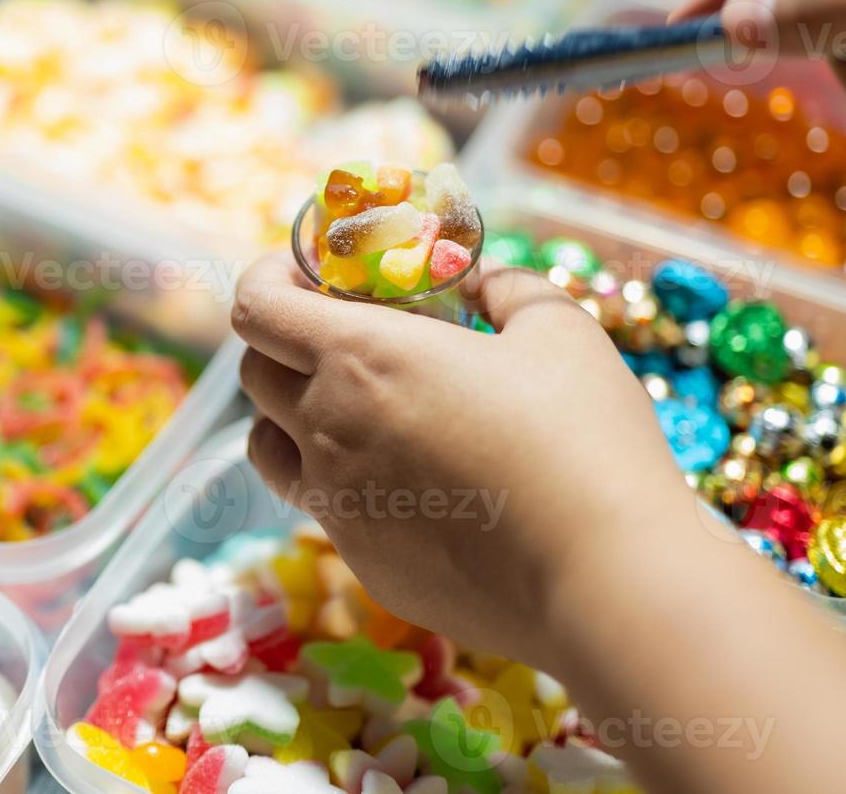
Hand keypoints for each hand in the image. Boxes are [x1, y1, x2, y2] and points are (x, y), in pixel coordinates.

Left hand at [233, 252, 689, 668]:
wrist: (602, 581)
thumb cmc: (583, 439)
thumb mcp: (556, 330)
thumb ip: (506, 288)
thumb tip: (481, 282)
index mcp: (360, 359)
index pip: (255, 308)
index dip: (268, 279)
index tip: (309, 274)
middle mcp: (326, 431)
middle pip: (254, 375)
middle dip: (283, 343)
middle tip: (344, 337)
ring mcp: (336, 505)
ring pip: (269, 449)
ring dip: (291, 417)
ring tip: (355, 410)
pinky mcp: (361, 562)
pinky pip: (325, 509)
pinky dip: (344, 481)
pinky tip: (411, 482)